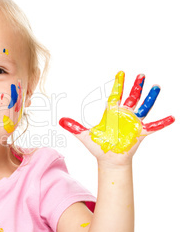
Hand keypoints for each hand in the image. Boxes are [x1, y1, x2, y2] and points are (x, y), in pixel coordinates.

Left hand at [60, 71, 174, 164]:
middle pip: (132, 97)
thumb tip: (59, 120)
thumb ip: (73, 126)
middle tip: (141, 74)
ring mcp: (133, 123)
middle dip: (136, 86)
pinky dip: (162, 122)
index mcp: (112, 112)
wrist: (108, 159)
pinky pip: (154, 126)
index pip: (116, 94)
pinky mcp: (140, 133)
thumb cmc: (99, 145)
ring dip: (150, 98)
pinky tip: (172, 117)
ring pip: (144, 107)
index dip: (119, 84)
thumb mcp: (84, 135)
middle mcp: (124, 115)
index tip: (121, 72)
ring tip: (156, 87)